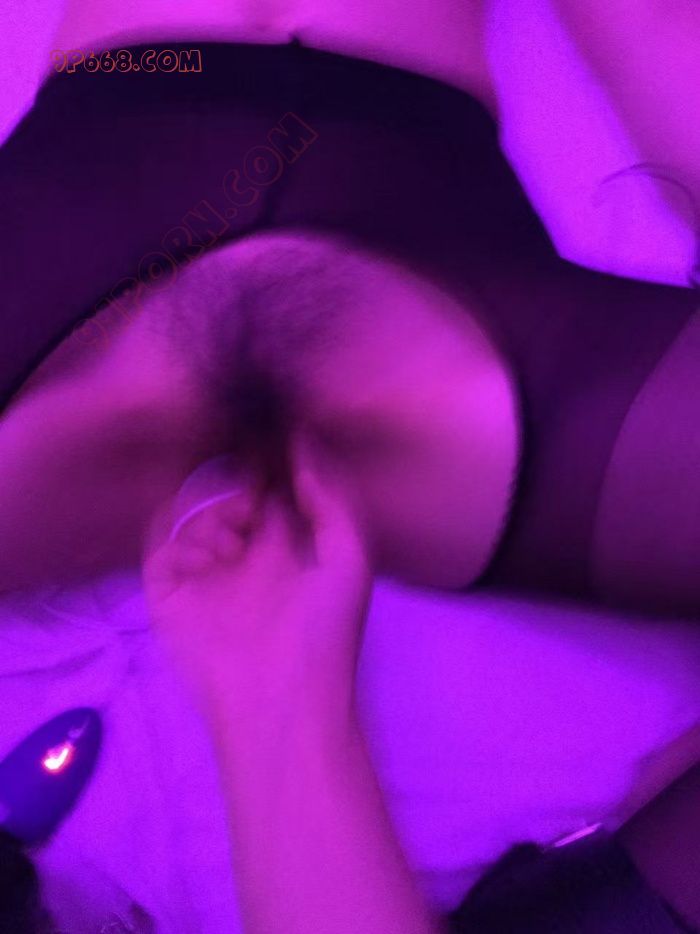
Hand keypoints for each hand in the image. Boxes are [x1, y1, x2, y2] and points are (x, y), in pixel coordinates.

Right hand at [142, 434, 372, 724]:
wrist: (283, 699)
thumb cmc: (324, 631)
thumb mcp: (348, 558)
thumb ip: (330, 500)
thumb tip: (304, 447)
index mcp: (281, 547)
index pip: (263, 491)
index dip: (263, 465)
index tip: (265, 445)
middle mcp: (239, 556)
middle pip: (221, 495)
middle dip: (234, 484)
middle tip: (249, 500)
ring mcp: (201, 575)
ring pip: (190, 514)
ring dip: (212, 512)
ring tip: (235, 538)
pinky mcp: (168, 596)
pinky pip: (160, 547)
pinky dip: (182, 539)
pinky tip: (212, 558)